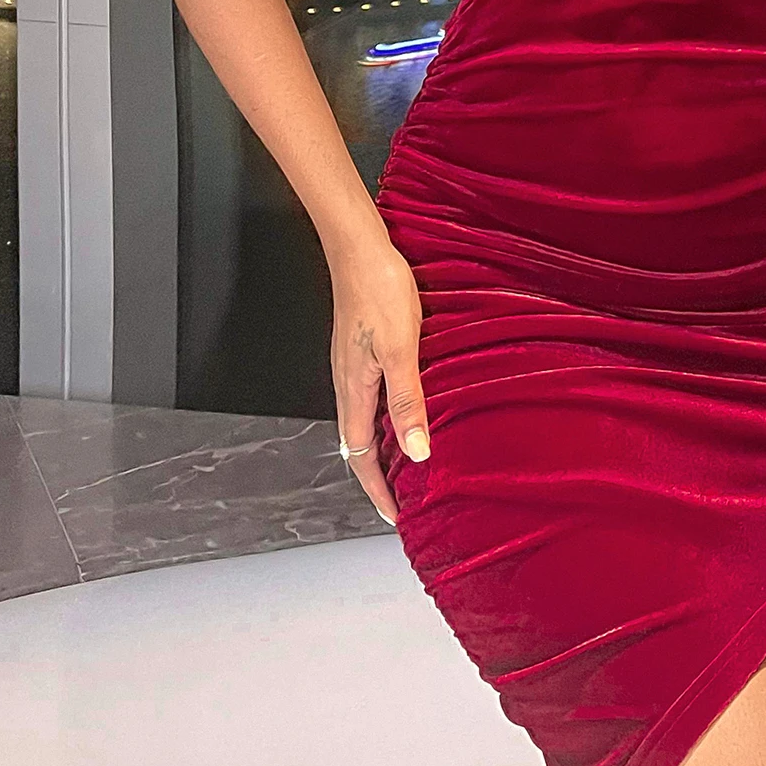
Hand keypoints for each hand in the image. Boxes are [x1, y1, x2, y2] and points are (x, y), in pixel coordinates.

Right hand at [328, 235, 431, 523]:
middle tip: (406, 501)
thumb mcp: (401, 350)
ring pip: (366, 421)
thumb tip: (416, 452)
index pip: (360, 456)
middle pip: (359, 444)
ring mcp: (353, 366)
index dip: (377, 490)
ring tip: (412, 468)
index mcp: (353, 389)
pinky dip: (389, 418)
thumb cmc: (379, 291)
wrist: (360, 248)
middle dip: (380, 477)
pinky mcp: (363, 350)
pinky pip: (373, 398)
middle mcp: (348, 383)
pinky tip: (410, 413)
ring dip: (385, 449)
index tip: (396, 517)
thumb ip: (406, 401)